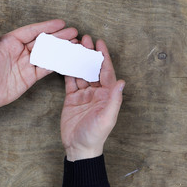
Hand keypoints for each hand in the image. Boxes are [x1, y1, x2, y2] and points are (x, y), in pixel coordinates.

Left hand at [0, 10, 77, 112]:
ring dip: (61, 49)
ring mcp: (28, 63)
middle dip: (59, 36)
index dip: (47, 27)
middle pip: (44, 41)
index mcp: (11, 42)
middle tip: (74, 32)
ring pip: (48, 53)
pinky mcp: (32, 76)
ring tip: (75, 44)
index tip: (61, 23)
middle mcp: (21, 50)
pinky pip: (47, 68)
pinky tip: (68, 60)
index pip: (32, 31)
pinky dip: (58, 64)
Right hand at [60, 35, 124, 160]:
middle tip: (84, 39)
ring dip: (78, 60)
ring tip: (74, 46)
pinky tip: (65, 61)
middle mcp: (97, 92)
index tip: (100, 43)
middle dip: (90, 54)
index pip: (106, 72)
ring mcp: (84, 95)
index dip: (103, 57)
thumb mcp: (107, 117)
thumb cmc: (95, 135)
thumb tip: (122, 81)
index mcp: (107, 95)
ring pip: (81, 73)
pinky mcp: (72, 99)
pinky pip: (70, 82)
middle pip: (93, 69)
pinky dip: (68, 71)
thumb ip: (114, 99)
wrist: (79, 148)